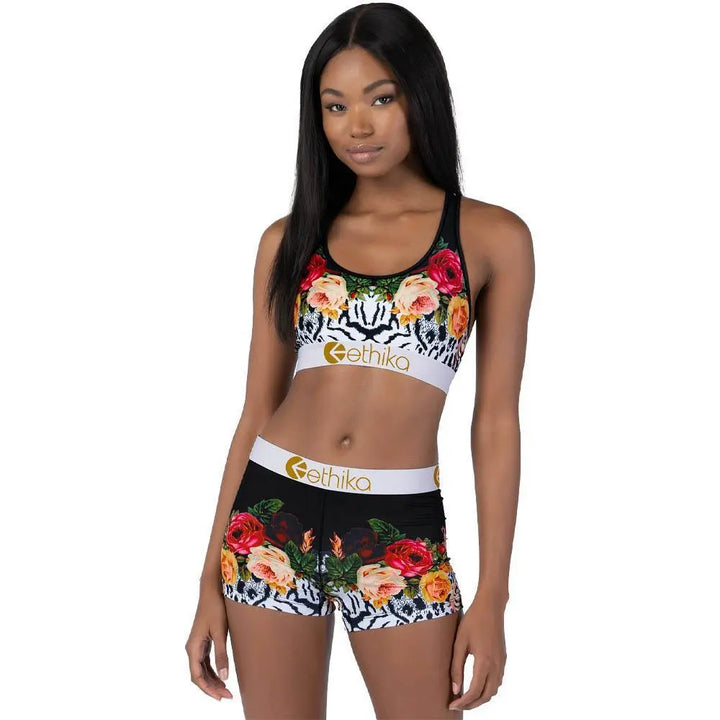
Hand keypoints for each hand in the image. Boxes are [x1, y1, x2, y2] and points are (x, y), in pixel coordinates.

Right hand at [185, 582, 233, 700]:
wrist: (211, 590)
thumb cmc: (216, 608)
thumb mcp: (220, 632)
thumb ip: (222, 655)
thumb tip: (224, 677)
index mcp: (193, 648)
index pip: (197, 677)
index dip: (209, 689)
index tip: (221, 697)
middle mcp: (192, 648)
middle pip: (199, 675)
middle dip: (212, 687)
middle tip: (228, 696)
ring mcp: (197, 644)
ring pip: (201, 669)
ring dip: (212, 680)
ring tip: (226, 689)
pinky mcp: (203, 640)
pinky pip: (205, 661)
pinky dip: (212, 670)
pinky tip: (221, 675)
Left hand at [448, 591, 506, 710]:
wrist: (491, 607)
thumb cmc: (473, 621)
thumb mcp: (460, 642)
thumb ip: (456, 667)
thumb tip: (455, 689)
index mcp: (484, 662)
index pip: (475, 692)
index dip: (463, 702)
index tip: (452, 705)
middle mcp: (496, 665)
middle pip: (486, 695)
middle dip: (472, 704)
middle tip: (458, 704)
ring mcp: (502, 662)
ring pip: (494, 690)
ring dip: (481, 697)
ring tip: (466, 697)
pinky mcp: (503, 658)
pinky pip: (497, 681)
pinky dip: (488, 688)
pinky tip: (477, 685)